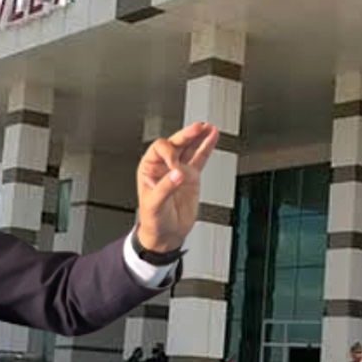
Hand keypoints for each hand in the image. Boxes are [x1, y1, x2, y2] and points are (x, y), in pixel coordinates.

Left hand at [135, 122, 218, 251]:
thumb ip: (165, 188)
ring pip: (189, 148)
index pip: (159, 149)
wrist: (166, 234)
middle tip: (197, 128)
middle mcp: (164, 166)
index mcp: (149, 168)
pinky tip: (212, 136)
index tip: (176, 168)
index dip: (169, 154)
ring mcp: (179, 170)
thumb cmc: (153, 220)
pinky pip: (200, 158)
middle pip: (176, 143)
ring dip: (198, 137)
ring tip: (207, 128)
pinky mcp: (192, 177)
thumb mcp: (154, 204)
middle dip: (186, 135)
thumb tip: (177, 174)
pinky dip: (207, 147)